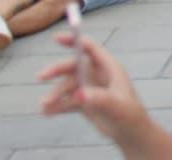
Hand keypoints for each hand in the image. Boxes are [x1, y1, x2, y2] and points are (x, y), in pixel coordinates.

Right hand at [38, 32, 152, 140]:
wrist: (130, 133)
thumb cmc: (130, 116)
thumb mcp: (117, 107)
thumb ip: (100, 99)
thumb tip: (79, 94)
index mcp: (109, 68)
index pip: (90, 49)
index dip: (75, 40)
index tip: (56, 37)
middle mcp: (98, 75)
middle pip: (74, 66)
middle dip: (57, 69)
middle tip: (41, 76)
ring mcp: (90, 88)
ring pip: (68, 86)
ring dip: (55, 94)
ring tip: (44, 106)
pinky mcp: (85, 102)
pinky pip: (67, 101)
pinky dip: (57, 106)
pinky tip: (47, 113)